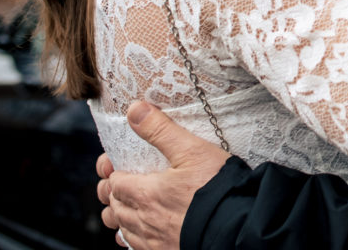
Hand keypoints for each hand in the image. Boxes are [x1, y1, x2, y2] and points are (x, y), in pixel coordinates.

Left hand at [96, 101, 229, 249]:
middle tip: (120, 181)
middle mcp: (143, 220)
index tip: (115, 162)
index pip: (114, 182)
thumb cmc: (216, 189)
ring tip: (128, 206)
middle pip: (114, 207)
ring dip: (121, 216)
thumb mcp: (192, 151)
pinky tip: (143, 229)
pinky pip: (136, 246)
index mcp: (145, 193)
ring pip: (122, 229)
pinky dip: (133, 236)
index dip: (111, 170)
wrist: (236, 227)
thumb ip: (161, 130)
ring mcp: (153, 240)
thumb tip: (134, 110)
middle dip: (112, 193)